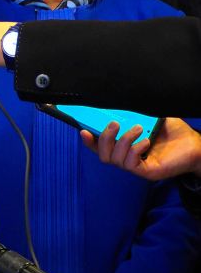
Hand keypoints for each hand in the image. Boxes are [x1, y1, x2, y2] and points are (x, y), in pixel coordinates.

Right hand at [81, 118, 200, 180]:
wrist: (194, 144)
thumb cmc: (172, 131)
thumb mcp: (148, 116)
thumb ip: (133, 112)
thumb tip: (117, 101)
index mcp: (124, 146)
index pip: (100, 147)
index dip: (89, 141)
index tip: (83, 130)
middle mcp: (127, 157)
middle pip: (102, 155)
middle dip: (104, 138)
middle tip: (115, 124)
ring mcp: (137, 166)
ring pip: (115, 160)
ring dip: (124, 141)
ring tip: (139, 128)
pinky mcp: (147, 172)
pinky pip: (131, 164)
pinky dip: (135, 149)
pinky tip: (147, 141)